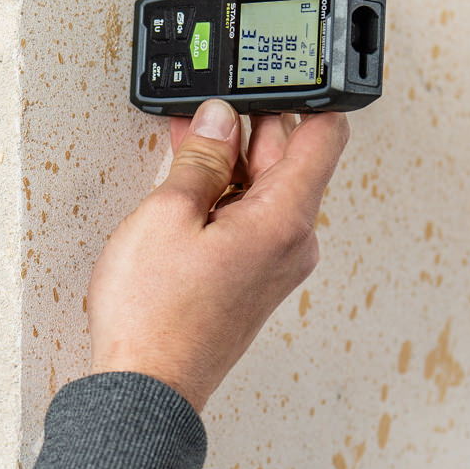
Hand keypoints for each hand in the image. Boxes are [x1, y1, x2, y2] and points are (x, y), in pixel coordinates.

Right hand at [85, 98, 348, 411]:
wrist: (145, 390)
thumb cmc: (155, 318)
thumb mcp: (166, 216)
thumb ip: (201, 160)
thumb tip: (220, 121)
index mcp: (285, 220)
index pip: (325, 133)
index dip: (298, 96)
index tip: (267, 78)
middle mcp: (292, 243)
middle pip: (290, 157)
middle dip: (249, 126)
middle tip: (204, 110)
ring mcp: (275, 265)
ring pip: (266, 189)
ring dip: (229, 162)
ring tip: (184, 148)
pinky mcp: (253, 281)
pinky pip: (249, 220)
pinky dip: (223, 196)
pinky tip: (186, 188)